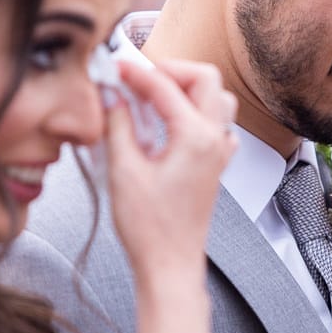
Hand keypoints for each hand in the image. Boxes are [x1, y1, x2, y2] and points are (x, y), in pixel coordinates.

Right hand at [105, 59, 237, 285]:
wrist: (170, 264)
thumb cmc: (151, 229)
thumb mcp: (123, 171)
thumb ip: (118, 125)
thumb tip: (113, 96)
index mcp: (195, 137)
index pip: (165, 86)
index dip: (135, 72)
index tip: (115, 68)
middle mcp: (214, 140)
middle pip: (204, 78)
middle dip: (170, 70)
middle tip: (139, 78)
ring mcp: (219, 152)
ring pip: (215, 98)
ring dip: (186, 89)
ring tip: (153, 97)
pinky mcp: (214, 165)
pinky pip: (216, 124)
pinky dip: (194, 113)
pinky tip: (168, 125)